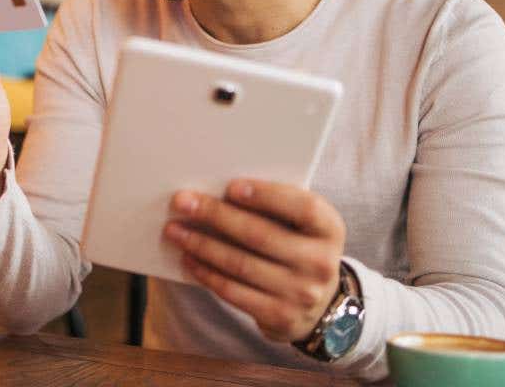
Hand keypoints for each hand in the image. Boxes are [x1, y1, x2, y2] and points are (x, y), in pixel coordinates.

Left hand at [162, 179, 345, 342]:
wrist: (318, 304)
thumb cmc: (298, 247)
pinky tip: (188, 258)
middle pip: (261, 235)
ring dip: (201, 245)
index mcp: (329, 229)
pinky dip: (206, 273)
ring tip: (175, 230)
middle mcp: (321, 262)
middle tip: (182, 202)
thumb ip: (275, 207)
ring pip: (241, 264)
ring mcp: (302, 294)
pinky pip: (234, 292)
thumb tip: (217, 189)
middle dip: (216, 215)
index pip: (303, 207)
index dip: (267, 196)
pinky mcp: (280, 317)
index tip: (230, 186)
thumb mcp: (302, 226)